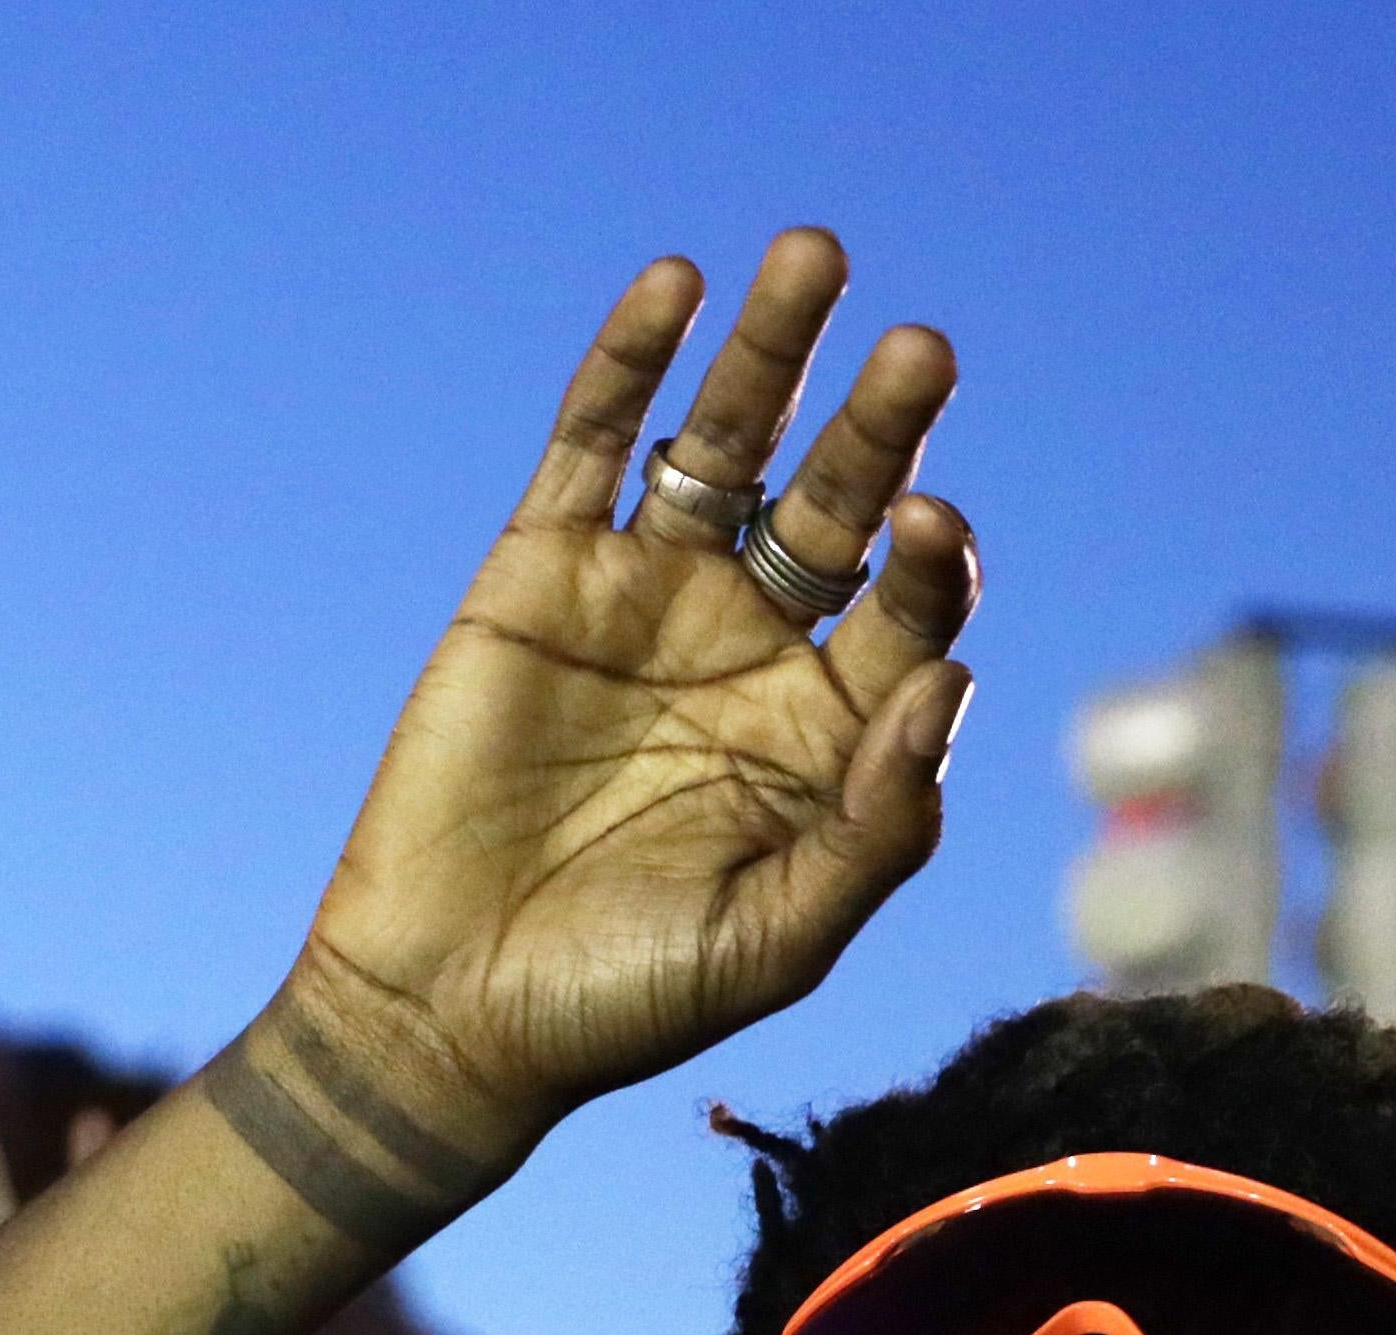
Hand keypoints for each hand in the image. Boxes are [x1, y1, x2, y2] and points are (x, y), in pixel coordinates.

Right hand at [272, 234, 979, 1177]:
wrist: (445, 1013)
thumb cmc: (623, 999)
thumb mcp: (778, 939)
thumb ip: (878, 826)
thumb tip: (951, 680)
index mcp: (828, 728)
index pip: (911, 608)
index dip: (935, 563)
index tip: (928, 534)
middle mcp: (751, 644)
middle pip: (839, 501)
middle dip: (883, 425)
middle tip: (922, 354)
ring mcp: (646, 598)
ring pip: (726, 447)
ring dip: (772, 354)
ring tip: (814, 260)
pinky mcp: (540, 573)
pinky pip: (594, 445)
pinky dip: (632, 364)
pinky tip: (676, 287)